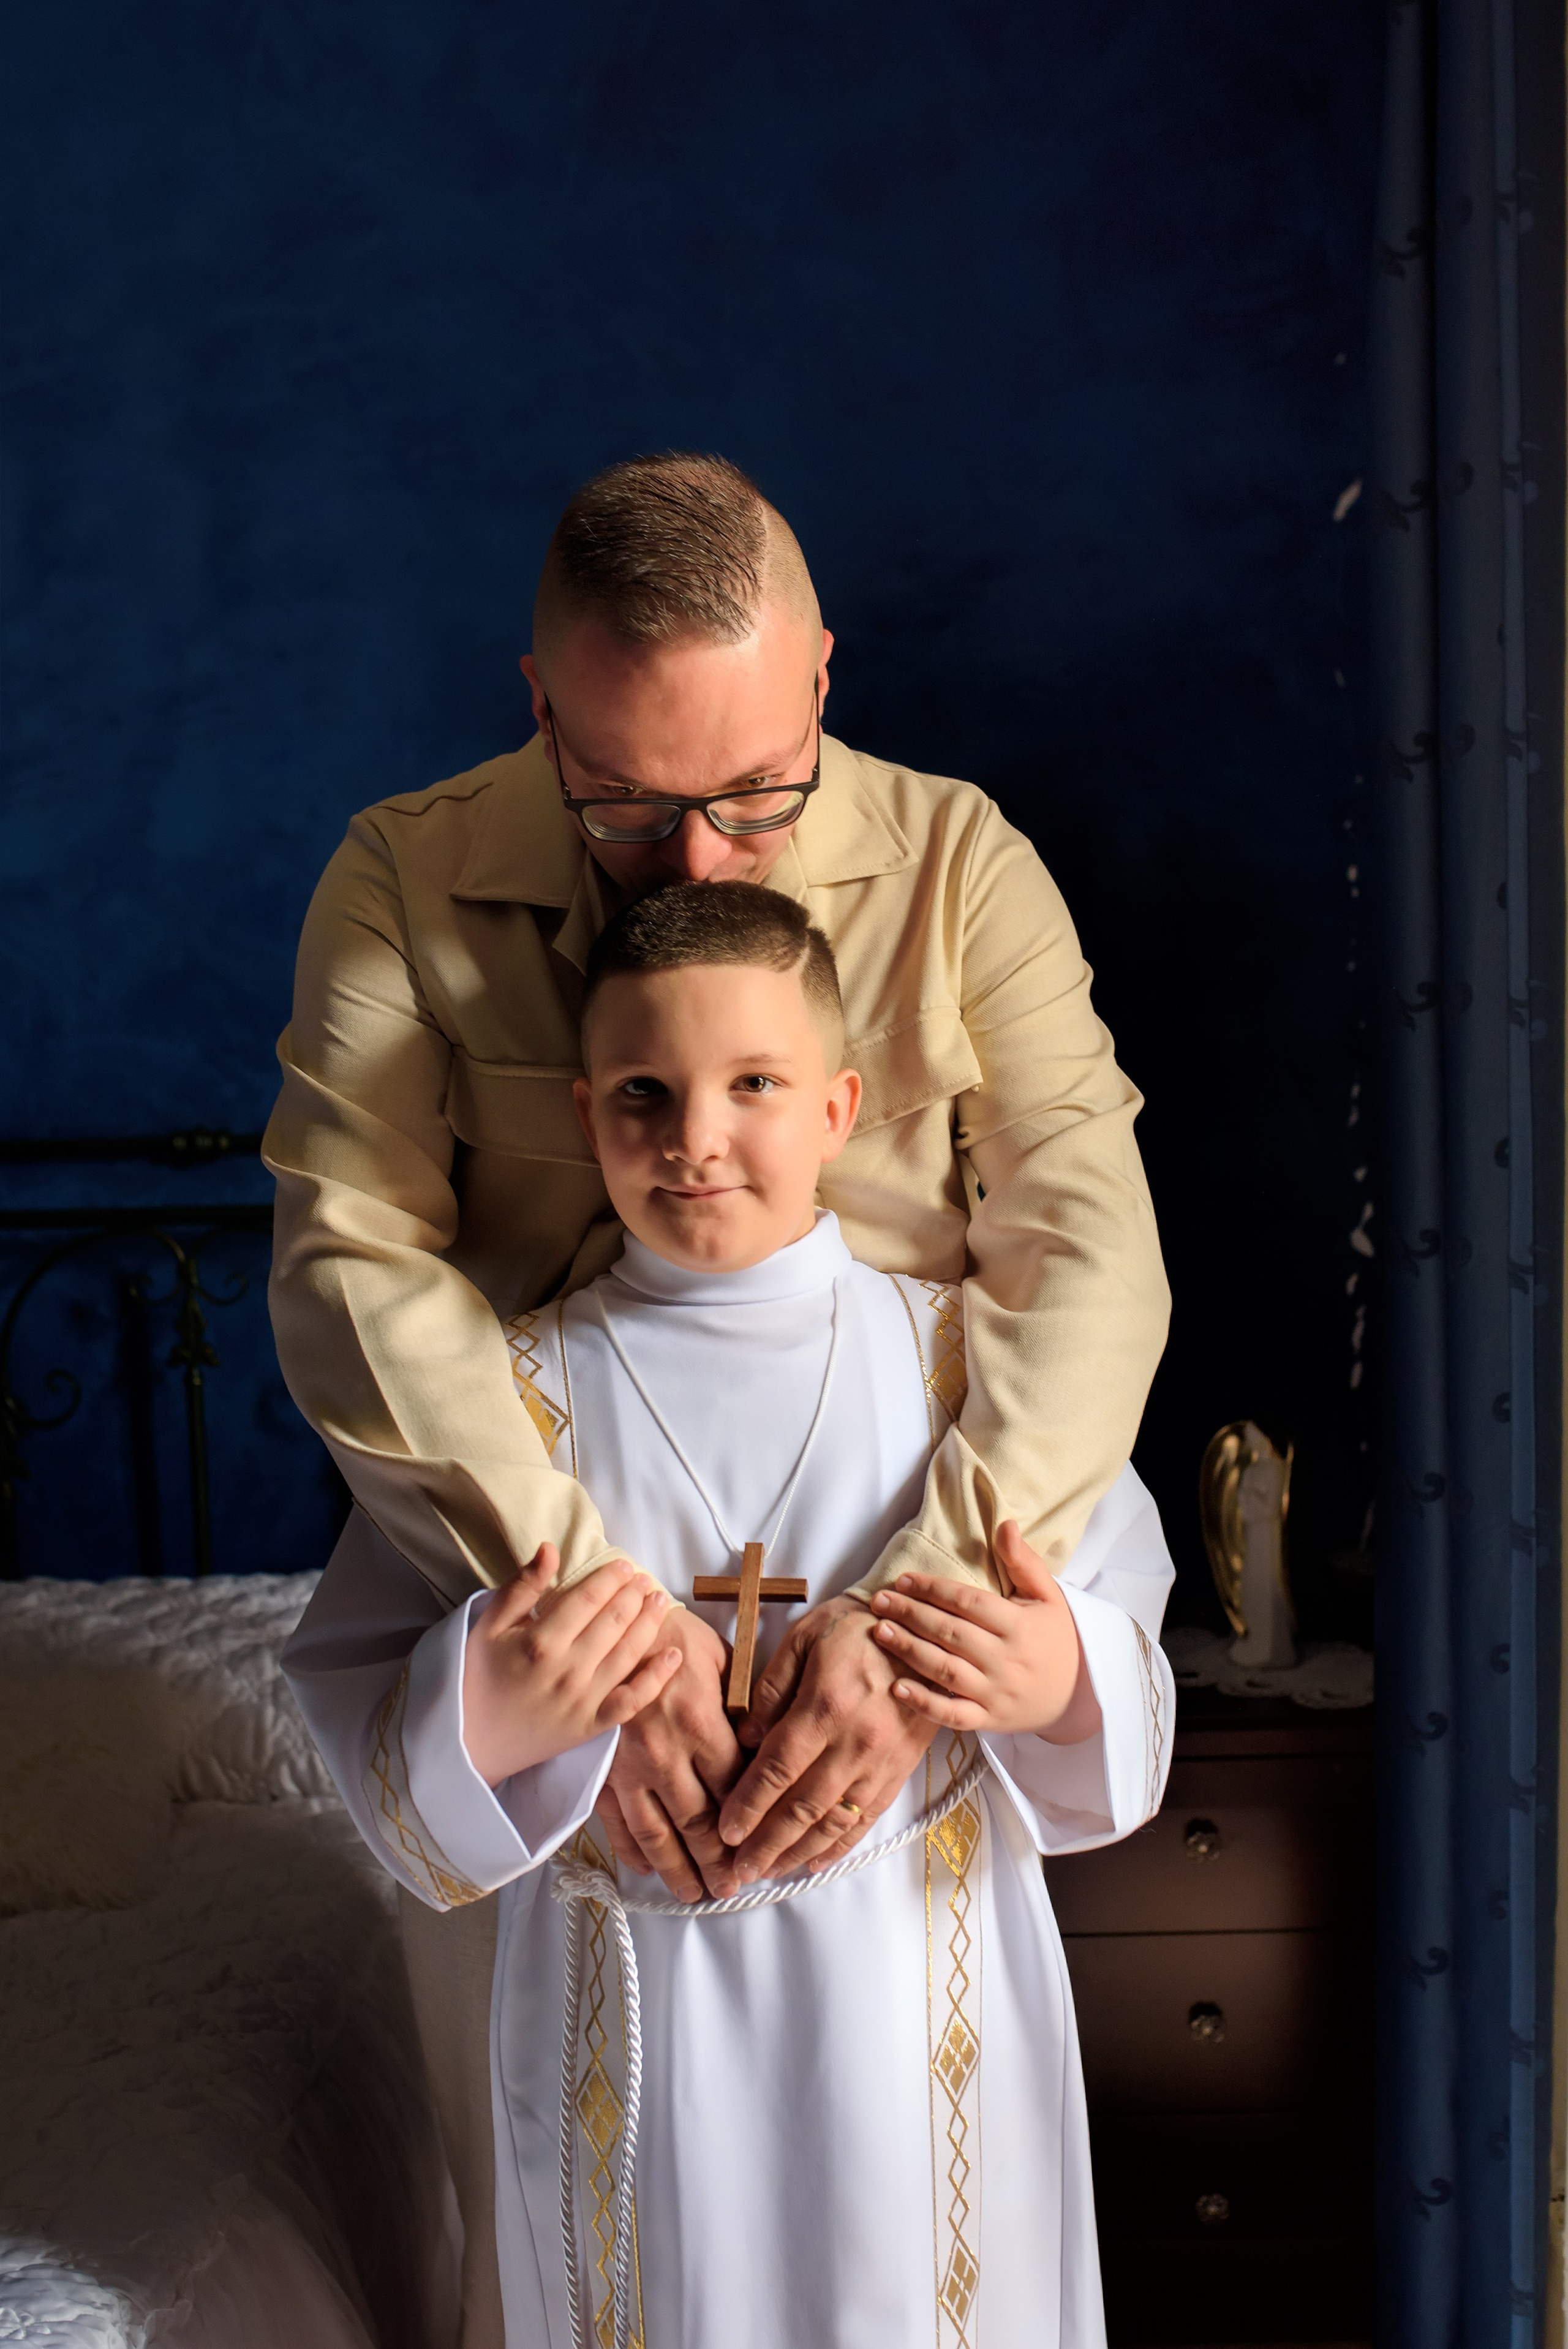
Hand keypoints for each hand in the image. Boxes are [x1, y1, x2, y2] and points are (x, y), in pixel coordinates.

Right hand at [461, 1546, 681, 1787]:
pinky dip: (657, 1679)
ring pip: (628, 1654)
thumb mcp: (487, 1627)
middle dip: (634, 1595)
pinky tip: (674, 1656)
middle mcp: (567, 1670)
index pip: (587, 1600)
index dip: (610, 1579)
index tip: (624, 1565)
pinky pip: (632, 1701)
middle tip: (644, 1579)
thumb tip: (551, 1548)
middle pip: (613, 1622)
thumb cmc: (477, 1678)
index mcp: (539, 1642)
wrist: (469, 1743)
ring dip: (649, 1623)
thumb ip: (521, 1587)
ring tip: (659, 1601)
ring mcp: (583, 1701)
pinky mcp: (592, 1727)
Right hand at [595, 1607, 744, 1902]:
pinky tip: (646, 1870)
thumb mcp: (723, 1662)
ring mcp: (629, 1767)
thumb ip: (745, 1709)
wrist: (609, 1624)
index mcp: (702, 1725)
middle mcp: (667, 1755)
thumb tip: (768, 1748)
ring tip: (694, 1895)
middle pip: (700, 1823)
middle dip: (719, 1862)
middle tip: (733, 1889)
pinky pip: (617, 1821)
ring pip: (658, 1834)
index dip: (751, 1824)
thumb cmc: (673, 1636)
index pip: (735, 1789)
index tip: (765, 1846)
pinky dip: (632, 1851)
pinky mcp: (601, 1770)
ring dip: (679, 1870)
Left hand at [716, 1596, 936, 1882]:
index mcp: (825, 1707)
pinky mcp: (899, 1771)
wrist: (925, 1631)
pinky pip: (866, 1819)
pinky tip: (814, 1862)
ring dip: (797, 1852)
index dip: (748, 1805)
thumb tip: (745, 1739)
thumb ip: (770, 1689)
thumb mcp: (803, 1639)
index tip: (725, 1832)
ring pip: (834, 1822)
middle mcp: (854, 1743)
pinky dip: (839, 1845)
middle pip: (802, 1807)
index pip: (778, 1769)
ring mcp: (880, 1762)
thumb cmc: (855, 1628)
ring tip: (767, 1872)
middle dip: (766, 1844)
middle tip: (737, 1872)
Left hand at [869, 1521, 1101, 1740]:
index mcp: (1020, 1626)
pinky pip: (952, 1715)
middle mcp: (1006, 1660)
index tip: (904, 1580)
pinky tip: (897, 1688)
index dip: (933, 1589)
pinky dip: (924, 1704)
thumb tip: (1005, 1524)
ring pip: (945, 1671)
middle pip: (950, 1634)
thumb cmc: (1058, 1638)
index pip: (968, 1603)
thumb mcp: (1049, 1596)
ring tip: (879, 1632)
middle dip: (911, 1615)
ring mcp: (996, 1693)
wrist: (1081, 1695)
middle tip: (879, 1601)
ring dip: (909, 1651)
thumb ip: (1024, 1561)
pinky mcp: (989, 1720)